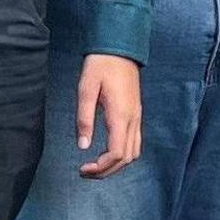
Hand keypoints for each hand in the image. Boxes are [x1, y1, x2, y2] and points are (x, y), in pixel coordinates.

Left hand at [73, 53, 144, 177]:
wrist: (120, 47)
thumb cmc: (100, 65)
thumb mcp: (86, 89)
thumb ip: (84, 119)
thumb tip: (83, 146)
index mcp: (120, 115)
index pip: (116, 154)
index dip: (100, 167)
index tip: (83, 168)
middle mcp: (133, 119)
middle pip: (126, 159)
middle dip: (106, 171)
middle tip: (85, 172)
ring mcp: (137, 117)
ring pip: (133, 153)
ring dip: (116, 165)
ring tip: (96, 166)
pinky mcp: (136, 113)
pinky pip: (134, 142)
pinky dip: (122, 154)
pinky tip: (107, 151)